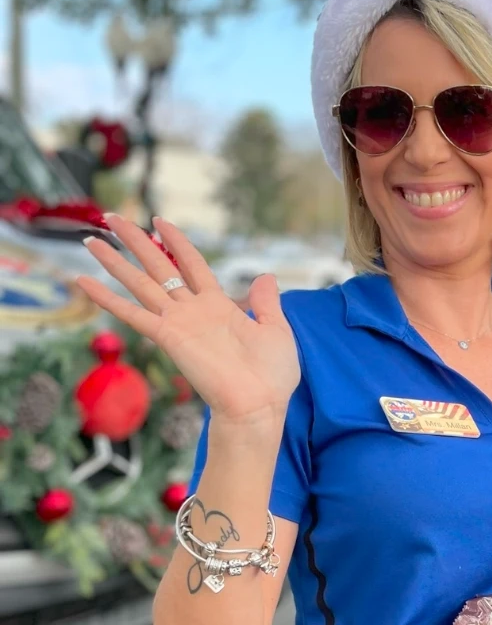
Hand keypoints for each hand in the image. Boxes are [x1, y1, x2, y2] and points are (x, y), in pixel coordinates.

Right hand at [77, 215, 299, 427]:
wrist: (258, 405)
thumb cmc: (271, 376)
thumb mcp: (276, 330)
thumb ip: (265, 303)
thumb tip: (266, 276)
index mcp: (219, 305)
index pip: (192, 264)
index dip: (176, 242)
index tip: (160, 221)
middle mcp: (193, 311)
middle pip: (158, 266)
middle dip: (135, 241)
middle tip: (112, 218)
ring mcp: (178, 323)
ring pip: (140, 283)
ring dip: (114, 262)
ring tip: (90, 239)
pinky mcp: (167, 337)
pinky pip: (132, 313)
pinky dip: (106, 299)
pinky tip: (83, 282)